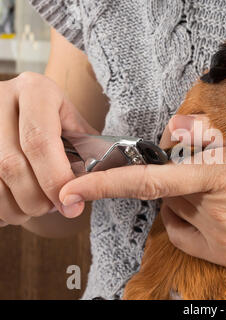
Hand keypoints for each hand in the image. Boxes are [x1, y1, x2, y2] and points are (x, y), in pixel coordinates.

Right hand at [0, 72, 97, 226]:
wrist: (21, 106)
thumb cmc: (54, 119)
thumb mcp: (72, 123)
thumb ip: (86, 150)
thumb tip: (93, 188)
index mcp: (36, 91)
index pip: (39, 141)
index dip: (54, 179)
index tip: (70, 205)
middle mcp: (1, 99)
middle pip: (11, 164)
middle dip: (35, 198)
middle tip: (52, 208)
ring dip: (13, 206)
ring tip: (32, 209)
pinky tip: (12, 208)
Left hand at [59, 114, 225, 268]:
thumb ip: (216, 143)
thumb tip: (180, 140)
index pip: (154, 178)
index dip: (109, 182)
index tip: (76, 186)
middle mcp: (219, 209)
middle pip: (168, 193)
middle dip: (177, 179)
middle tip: (209, 172)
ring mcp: (222, 238)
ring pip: (178, 213)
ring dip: (187, 200)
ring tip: (225, 194)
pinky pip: (186, 235)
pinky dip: (190, 221)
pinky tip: (219, 214)